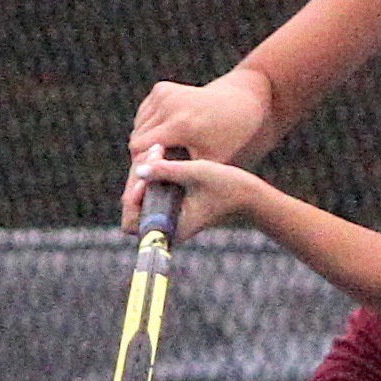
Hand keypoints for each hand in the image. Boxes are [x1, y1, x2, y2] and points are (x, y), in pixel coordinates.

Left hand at [123, 145, 268, 242]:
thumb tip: (139, 170)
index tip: (145, 179)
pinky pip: (153, 192)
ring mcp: (170, 217)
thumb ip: (166, 171)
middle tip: (150, 158)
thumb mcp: (195, 173)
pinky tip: (161, 156)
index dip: (133, 201)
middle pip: (134, 210)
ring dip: (146, 175)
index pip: (133, 223)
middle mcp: (168, 227)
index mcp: (172, 228)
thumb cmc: (226, 186)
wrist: (248, 194)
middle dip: (138, 182)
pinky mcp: (174, 207)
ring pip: (143, 199)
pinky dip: (154, 175)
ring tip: (157, 152)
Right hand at [127, 74, 270, 166]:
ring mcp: (163, 94)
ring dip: (145, 140)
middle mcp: (168, 105)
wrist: (239, 102)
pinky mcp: (162, 88)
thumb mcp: (207, 163)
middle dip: (143, 155)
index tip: (151, 177)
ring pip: (138, 126)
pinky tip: (162, 135)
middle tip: (154, 170)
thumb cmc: (228, 139)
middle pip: (137, 137)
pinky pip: (144, 114)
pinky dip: (149, 126)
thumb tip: (148, 194)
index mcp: (180, 125)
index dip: (144, 165)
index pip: (140, 150)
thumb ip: (177, 175)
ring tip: (159, 155)